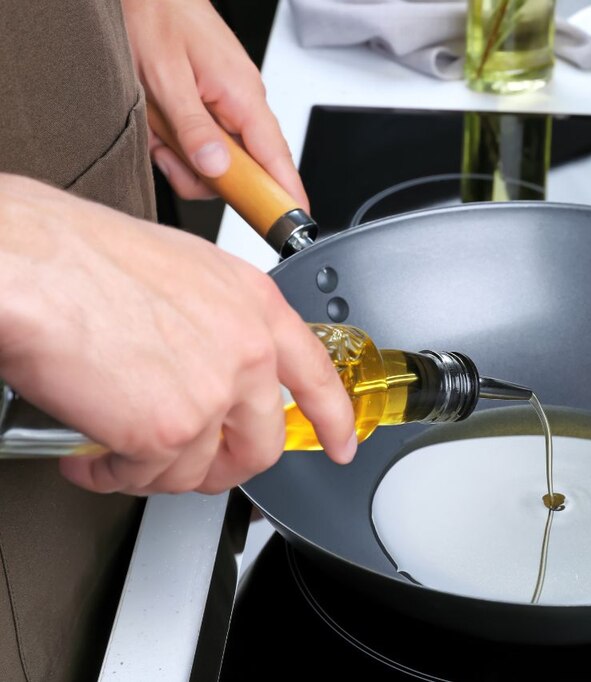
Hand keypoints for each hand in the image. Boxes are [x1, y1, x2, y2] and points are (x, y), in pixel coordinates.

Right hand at [0, 175, 354, 494]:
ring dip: (155, 470)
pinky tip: (91, 456)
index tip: (341, 443)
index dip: (334, 419)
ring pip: (200, 469)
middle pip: (260, 443)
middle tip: (191, 464)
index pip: (316, 375)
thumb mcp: (186, 272)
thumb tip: (211, 362)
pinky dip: (113, 475)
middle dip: (223, 465)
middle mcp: (247, 352)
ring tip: (118, 450)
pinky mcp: (168, 432)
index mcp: (256, 306)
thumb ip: (218, 323)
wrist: (31, 265)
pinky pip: (147, 478)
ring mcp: (213, 395)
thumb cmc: (85, 257)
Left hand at [123, 0, 307, 209]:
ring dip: (179, 154)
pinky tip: (156, 120)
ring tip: (156, 125)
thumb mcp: (166, 78)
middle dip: (200, 173)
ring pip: (214, 161)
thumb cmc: (155, 16)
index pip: (277, 159)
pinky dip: (172, 140)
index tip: (295, 224)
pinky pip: (199, 143)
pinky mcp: (208, 107)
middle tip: (168, 151)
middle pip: (240, 170)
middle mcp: (241, 104)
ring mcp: (225, 107)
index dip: (288, 195)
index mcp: (243, 97)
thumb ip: (193, 128)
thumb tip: (218, 168)